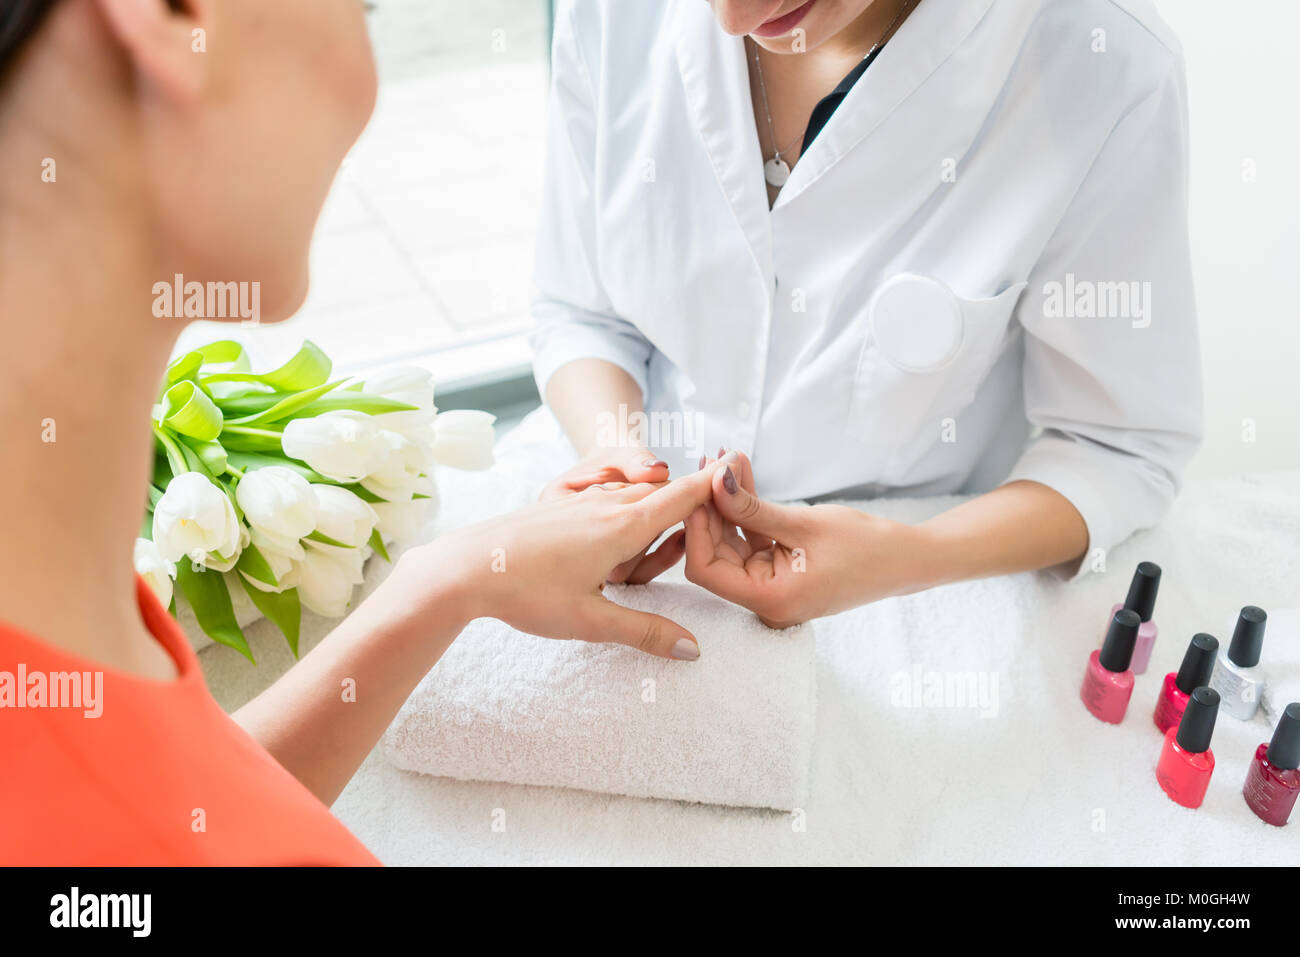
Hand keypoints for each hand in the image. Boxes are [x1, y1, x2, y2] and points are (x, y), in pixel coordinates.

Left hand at [405, 463, 724, 658]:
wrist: (463, 567)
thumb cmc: (526, 592)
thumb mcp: (590, 621)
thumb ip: (645, 632)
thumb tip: (692, 650)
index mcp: (622, 526)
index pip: (682, 497)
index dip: (713, 488)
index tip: (739, 481)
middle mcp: (606, 506)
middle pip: (662, 495)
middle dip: (687, 505)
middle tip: (709, 520)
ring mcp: (581, 503)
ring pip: (632, 498)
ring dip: (653, 512)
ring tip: (660, 538)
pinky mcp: (559, 508)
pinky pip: (605, 501)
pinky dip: (623, 512)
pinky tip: (613, 535)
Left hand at [684, 452, 923, 627]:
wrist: (907, 560)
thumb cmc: (865, 546)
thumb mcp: (803, 523)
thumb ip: (750, 506)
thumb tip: (712, 479)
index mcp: (770, 600)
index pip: (706, 570)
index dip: (695, 527)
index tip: (695, 486)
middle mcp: (765, 601)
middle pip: (715, 555)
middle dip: (710, 508)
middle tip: (712, 462)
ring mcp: (772, 588)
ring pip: (732, 544)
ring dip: (727, 504)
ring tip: (728, 459)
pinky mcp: (780, 573)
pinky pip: (751, 542)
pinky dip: (745, 513)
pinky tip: (741, 477)